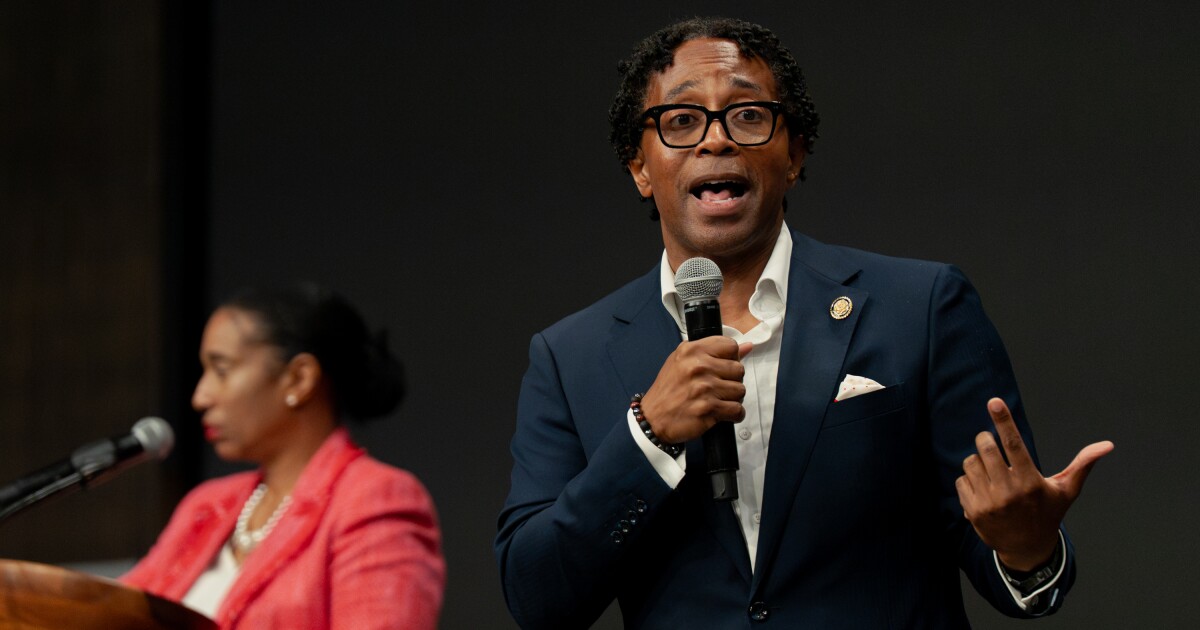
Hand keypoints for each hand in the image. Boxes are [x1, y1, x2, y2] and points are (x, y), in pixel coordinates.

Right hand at [640, 337, 752, 443]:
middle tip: (718, 388)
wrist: (652, 418)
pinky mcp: (708, 408)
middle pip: (739, 369)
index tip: (722, 368)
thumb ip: (714, 352)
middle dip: (732, 380)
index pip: (730, 346)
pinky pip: (737, 410)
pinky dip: (734, 415)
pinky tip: (722, 413)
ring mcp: (704, 388)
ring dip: (732, 399)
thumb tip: (748, 347)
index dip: (731, 358)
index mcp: (692, 350)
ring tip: (718, 401)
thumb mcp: (684, 362)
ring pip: (740, 390)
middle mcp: (698, 366)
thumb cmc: (669, 390)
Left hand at [956, 398, 1113, 570]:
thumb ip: (1083, 464)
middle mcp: (1008, 491)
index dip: (1004, 420)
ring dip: (977, 462)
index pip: (1013, 444)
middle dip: (985, 439)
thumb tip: (1107, 445)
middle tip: (989, 441)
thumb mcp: (1066, 490)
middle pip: (985, 448)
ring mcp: (988, 502)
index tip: (994, 401)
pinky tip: (982, 490)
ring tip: (991, 473)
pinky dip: (968, 480)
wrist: (1027, 549)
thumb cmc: (1048, 513)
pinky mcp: (972, 511)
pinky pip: (960, 480)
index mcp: (1030, 481)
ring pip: (970, 463)